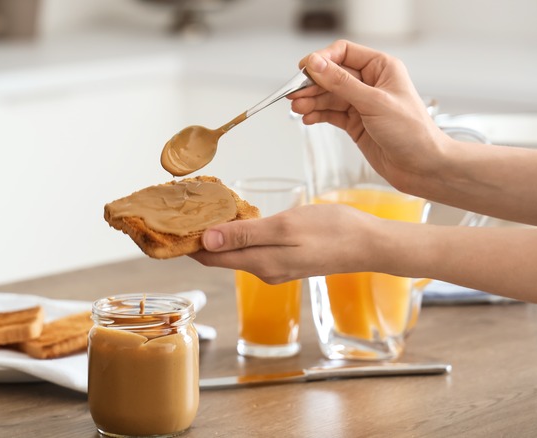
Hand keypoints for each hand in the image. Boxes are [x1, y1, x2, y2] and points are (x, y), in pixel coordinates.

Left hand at [189, 204, 378, 282]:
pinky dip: (237, 235)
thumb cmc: (332, 231)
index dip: (186, 244)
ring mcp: (275, 268)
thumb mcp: (284, 227)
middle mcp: (263, 271)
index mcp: (259, 263)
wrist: (370, 244)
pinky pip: (252, 249)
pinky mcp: (286, 261)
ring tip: (200, 211)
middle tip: (179, 212)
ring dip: (217, 235)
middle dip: (197, 238)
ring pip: (235, 252)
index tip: (167, 226)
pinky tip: (235, 219)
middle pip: (219, 257)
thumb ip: (244, 234)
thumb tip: (205, 240)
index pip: (209, 258)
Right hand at [289, 40, 448, 194]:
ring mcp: (361, 104)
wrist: (422, 167)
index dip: (322, 59)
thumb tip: (316, 64)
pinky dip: (317, 115)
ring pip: (327, 96)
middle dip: (312, 84)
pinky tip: (307, 118)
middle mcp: (370, 83)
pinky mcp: (354, 123)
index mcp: (381, 68)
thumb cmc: (411, 132)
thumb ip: (341, 83)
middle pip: (331, 75)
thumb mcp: (374, 103)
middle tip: (294, 94)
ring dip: (311, 101)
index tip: (303, 70)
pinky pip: (330, 114)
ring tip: (297, 108)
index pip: (344, 52)